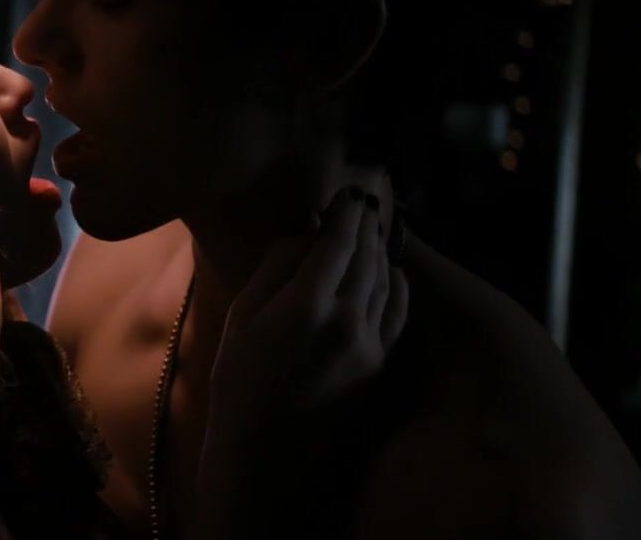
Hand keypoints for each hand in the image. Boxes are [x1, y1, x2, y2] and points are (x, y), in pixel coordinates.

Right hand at [210, 184, 409, 415]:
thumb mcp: (244, 313)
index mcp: (307, 304)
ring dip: (381, 251)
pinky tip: (393, 271)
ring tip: (371, 233)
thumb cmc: (240, 376)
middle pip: (367, 256)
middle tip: (363, 205)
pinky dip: (399, 285)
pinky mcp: (380, 364)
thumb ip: (277, 266)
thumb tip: (307, 232)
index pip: (339, 241)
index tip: (349, 194)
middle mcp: (347, 320)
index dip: (347, 213)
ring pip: (387, 280)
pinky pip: (399, 313)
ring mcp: (370, 344)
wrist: (264, 447)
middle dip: (365, 227)